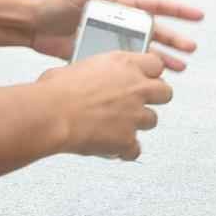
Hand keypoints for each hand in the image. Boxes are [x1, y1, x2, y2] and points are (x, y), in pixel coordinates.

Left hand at [28, 0, 202, 70]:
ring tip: (180, 68)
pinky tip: (151, 79)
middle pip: (155, 31)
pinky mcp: (103, 57)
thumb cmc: (57, 7)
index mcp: (120, 6)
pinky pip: (127, 64)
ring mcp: (113, 41)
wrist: (35, 28)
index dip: (176, 11)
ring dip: (162, 58)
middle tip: (191, 49)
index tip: (196, 16)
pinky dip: (140, 71)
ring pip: (144, 50)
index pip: (154, 6)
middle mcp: (121, 23)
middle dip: (174, 39)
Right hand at [37, 50, 171, 159]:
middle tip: (138, 103)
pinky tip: (114, 149)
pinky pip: (135, 149)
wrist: (50, 114)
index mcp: (124, 64)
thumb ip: (96, 72)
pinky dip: (126, 151)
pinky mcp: (127, 139)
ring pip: (152, 121)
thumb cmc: (56, 90)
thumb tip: (89, 77)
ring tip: (119, 127)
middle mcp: (135, 87)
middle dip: (154, 99)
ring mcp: (134, 114)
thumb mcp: (78, 66)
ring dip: (138, 124)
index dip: (150, 73)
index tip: (144, 78)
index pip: (156, 64)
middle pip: (165, 92)